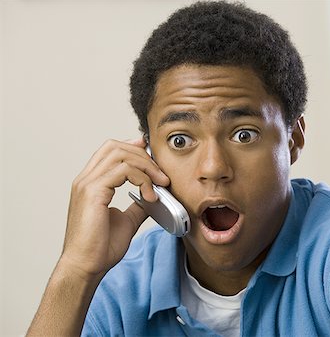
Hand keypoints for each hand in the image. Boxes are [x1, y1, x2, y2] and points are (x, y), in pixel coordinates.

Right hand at [59, 138, 168, 280]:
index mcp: (90, 183)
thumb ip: (137, 204)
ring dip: (146, 166)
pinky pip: (124, 170)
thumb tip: (152, 197)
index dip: (133, 148)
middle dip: (143, 156)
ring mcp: (87, 183)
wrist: (85, 267)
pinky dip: (143, 179)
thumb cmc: (100, 248)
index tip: (153, 160)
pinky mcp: (93, 192)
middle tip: (161, 175)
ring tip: (160, 184)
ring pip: (121, 154)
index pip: (110, 150)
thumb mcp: (126, 220)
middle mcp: (86, 179)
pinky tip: (150, 196)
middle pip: (116, 146)